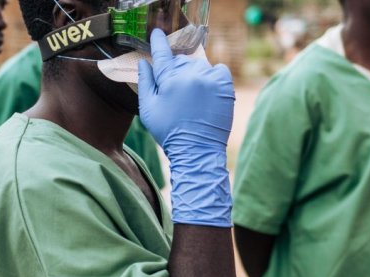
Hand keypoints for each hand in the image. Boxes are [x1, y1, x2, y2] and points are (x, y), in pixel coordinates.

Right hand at [138, 28, 235, 227]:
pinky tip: (207, 91)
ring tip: (192, 96)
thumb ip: (145, 83)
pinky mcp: (225, 86)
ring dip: (194, 75)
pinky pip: (219, 70)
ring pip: (199, 66)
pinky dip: (213, 76)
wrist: (197, 150)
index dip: (158, 42)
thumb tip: (144, 63)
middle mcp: (191, 75)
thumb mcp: (148, 109)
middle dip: (176, 70)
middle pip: (181, 61)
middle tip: (175, 90)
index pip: (162, 54)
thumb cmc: (169, 131)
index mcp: (170, 79)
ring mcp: (210, 79)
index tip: (157, 33)